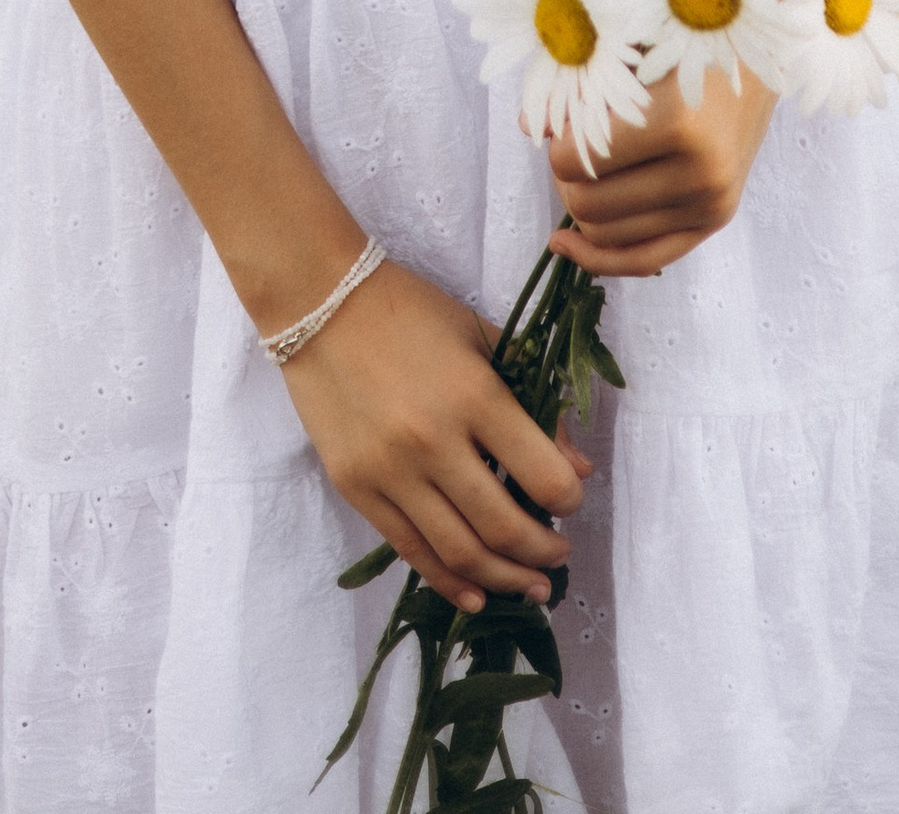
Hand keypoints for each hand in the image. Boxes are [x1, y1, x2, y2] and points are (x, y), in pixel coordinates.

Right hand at [276, 256, 593, 614]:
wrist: (319, 303)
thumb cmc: (409, 310)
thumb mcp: (481, 336)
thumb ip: (533, 398)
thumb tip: (579, 465)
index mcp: (475, 395)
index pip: (544, 476)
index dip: (569, 498)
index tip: (572, 500)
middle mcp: (434, 442)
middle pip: (505, 527)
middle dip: (544, 551)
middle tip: (559, 555)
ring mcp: (391, 471)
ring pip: (461, 552)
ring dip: (506, 578)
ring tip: (532, 586)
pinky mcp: (356, 488)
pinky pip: (411, 551)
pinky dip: (450, 583)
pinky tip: (478, 595)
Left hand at [544, 66, 776, 277]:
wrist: (759, 56)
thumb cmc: (687, 40)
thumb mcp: (630, 50)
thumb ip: (578, 86)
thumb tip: (528, 127)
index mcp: (676, 125)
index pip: (574, 161)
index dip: (556, 143)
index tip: (566, 119)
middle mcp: (699, 175)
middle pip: (586, 204)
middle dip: (565, 177)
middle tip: (571, 143)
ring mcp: (711, 205)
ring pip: (607, 235)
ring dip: (581, 207)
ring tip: (584, 171)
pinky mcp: (714, 222)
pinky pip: (643, 260)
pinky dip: (599, 258)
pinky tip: (564, 243)